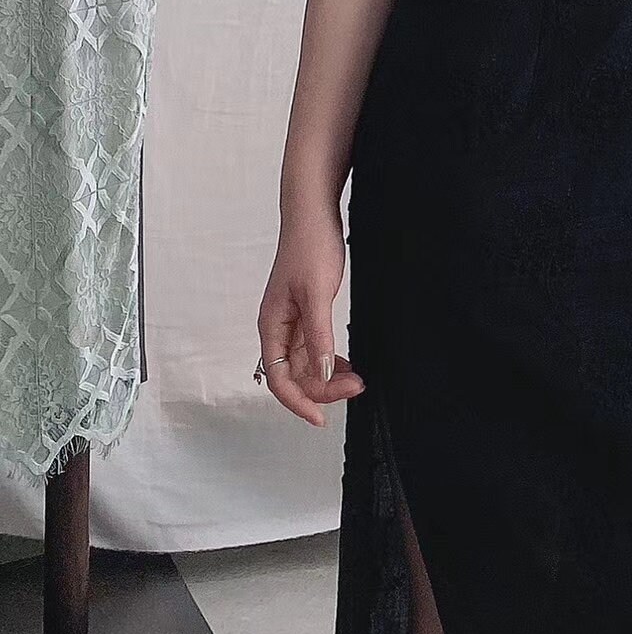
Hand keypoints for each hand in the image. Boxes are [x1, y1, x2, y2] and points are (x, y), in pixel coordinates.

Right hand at [257, 212, 365, 427]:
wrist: (314, 215)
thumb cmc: (309, 246)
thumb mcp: (317, 293)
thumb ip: (318, 335)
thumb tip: (321, 373)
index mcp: (271, 325)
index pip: (278, 379)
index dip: (298, 402)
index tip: (321, 419)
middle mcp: (278, 329)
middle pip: (294, 377)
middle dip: (322, 388)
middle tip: (357, 385)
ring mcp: (292, 324)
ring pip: (306, 366)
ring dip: (328, 378)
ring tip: (357, 379)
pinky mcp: (306, 315)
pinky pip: (314, 351)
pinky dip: (330, 362)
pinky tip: (348, 364)